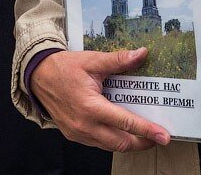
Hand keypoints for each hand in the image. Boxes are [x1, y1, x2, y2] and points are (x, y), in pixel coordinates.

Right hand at [30, 48, 170, 151]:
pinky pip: (97, 143)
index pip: (125, 122)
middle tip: (158, 138)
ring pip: (109, 146)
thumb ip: (118, 60)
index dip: (147, 130)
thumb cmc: (63, 68)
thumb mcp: (92, 60)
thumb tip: (141, 54)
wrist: (38, 76)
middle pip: (120, 142)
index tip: (163, 136)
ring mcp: (77, 132)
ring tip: (143, 136)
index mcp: (90, 106)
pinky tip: (121, 131)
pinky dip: (112, 140)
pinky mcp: (73, 134)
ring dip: (128, 143)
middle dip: (142, 143)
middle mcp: (84, 124)